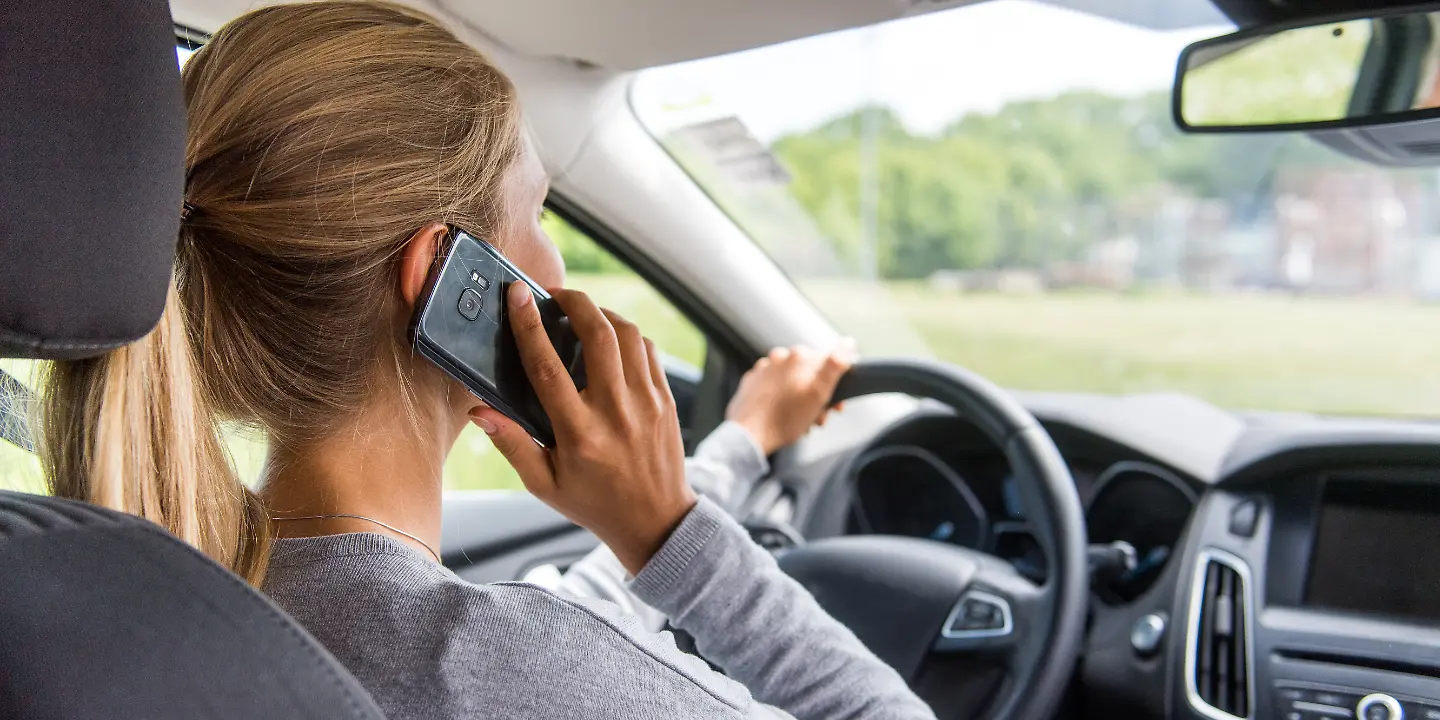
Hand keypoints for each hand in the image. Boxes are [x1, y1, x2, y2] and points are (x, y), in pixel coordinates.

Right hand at [469, 284, 693, 575]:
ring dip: (602, 313)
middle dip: (574, 301)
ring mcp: (646, 403)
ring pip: (628, 335)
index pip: (547, 367)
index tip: (517, 295)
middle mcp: (615, 412)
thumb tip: (478, 411)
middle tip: (554, 294)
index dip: (529, 326)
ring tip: (580, 311)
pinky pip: (647, 350)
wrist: (656, 522)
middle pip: (598, 335)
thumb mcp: (543, 484)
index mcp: (579, 434)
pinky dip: (627, 334)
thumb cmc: (593, 503)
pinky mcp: (665, 400)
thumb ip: (511, 443)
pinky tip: (610, 337)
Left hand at [726, 342, 854, 454]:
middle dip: (817, 395)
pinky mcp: (752, 383)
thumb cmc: (785, 418)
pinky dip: (781, 400)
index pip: (828, 363)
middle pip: (808, 374)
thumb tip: (848, 343)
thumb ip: (835, 365)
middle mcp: (779, 358)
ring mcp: (763, 370)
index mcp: (798, 356)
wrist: (750, 434)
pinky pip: (774, 389)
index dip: (835, 385)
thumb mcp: (819, 393)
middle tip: (818, 416)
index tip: (835, 405)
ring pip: (791, 382)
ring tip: (800, 420)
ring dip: (800, 399)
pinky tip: (783, 415)